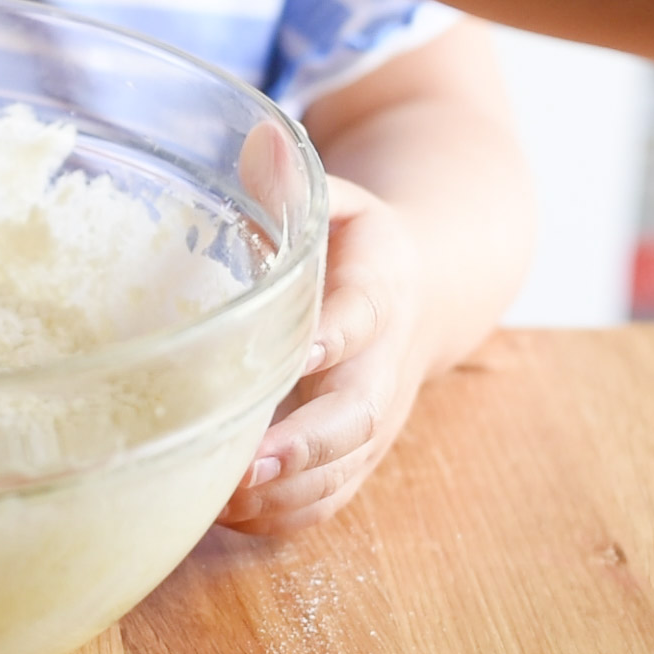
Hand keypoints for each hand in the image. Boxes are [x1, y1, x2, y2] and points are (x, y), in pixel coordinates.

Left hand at [217, 124, 427, 534]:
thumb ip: (294, 179)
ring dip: (288, 491)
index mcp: (379, 288)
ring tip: (220, 499)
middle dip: (307, 444)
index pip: (363, 313)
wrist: (433, 282)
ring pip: (345, 468)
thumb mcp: (337, 194)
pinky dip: (285, 515)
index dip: (334, 335)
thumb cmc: (357, 240)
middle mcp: (385, 362)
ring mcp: (377, 415)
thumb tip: (253, 137)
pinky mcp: (361, 451)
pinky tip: (225, 513)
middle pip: (360, 415)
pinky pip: (331, 498)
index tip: (299, 351)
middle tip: (250, 463)